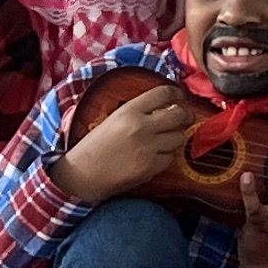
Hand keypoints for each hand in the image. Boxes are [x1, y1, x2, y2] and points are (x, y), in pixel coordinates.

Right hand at [54, 80, 199, 204]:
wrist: (81, 174)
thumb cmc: (94, 146)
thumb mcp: (113, 119)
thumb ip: (139, 111)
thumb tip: (166, 106)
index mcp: (129, 110)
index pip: (164, 93)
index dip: (177, 94)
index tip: (180, 98)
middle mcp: (141, 127)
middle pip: (179, 115)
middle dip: (186, 115)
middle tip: (184, 118)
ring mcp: (147, 148)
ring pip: (178, 138)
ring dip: (174, 137)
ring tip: (164, 139)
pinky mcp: (149, 168)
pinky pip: (169, 158)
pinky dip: (165, 157)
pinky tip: (154, 156)